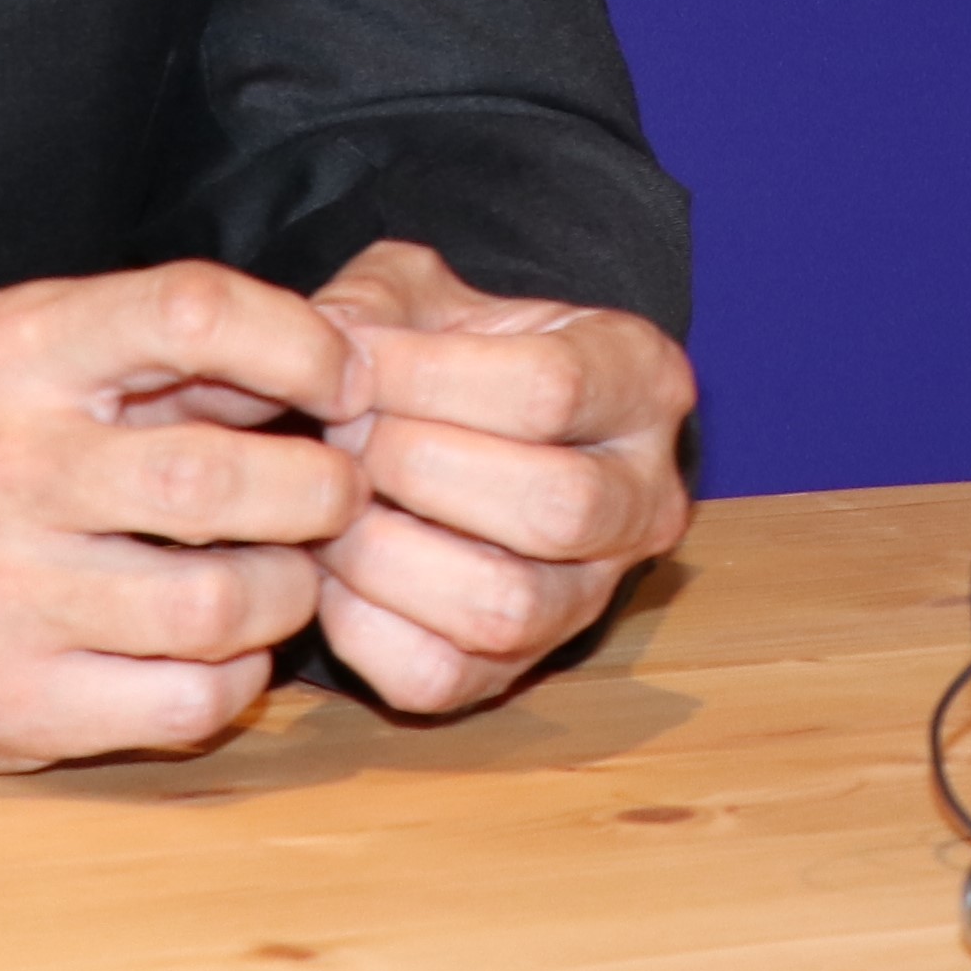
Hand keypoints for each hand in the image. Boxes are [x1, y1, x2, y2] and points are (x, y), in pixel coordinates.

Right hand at [0, 262, 367, 767]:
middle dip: (320, 489)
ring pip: (219, 604)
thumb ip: (170, 348)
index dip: (300, 343)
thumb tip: (331, 360)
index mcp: (18, 353)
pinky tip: (225, 646)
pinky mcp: (14, 706)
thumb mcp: (38, 351)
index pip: (192, 311)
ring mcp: (2, 598)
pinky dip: (237, 676)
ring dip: (288, 591)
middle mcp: (2, 471)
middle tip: (337, 493)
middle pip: (218, 480)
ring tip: (283, 571)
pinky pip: (187, 702)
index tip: (343, 380)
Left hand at [303, 241, 694, 714]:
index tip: (349, 364)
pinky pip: (439, 676)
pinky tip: (331, 566)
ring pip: (506, 607)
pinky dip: (359, 624)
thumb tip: (325, 361)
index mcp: (643, 382)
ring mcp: (587, 600)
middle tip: (342, 437)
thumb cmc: (441, 352)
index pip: (552, 388)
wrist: (450, 431)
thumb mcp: (417, 294)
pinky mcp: (511, 673)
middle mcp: (644, 502)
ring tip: (331, 502)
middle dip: (417, 468)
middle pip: (555, 506)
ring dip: (383, 551)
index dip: (427, 377)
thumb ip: (372, 305)